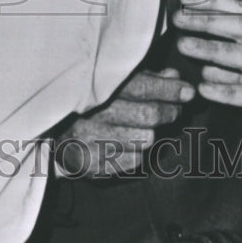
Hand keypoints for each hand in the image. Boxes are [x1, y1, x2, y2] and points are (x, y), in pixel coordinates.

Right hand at [54, 68, 194, 176]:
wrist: (51, 132)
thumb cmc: (91, 100)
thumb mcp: (114, 81)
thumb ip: (146, 78)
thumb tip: (175, 78)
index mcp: (96, 86)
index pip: (143, 87)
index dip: (170, 90)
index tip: (189, 92)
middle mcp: (92, 113)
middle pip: (148, 115)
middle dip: (170, 112)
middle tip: (176, 110)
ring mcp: (90, 141)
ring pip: (145, 140)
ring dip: (153, 133)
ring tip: (147, 126)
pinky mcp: (91, 164)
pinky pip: (134, 161)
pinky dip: (139, 152)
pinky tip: (130, 143)